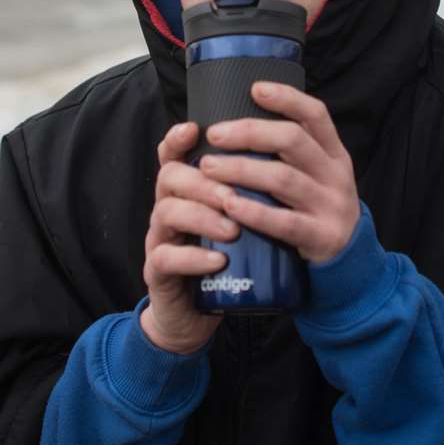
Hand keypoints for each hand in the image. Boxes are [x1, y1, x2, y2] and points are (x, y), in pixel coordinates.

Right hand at [141, 122, 235, 353]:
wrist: (194, 316)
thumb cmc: (220, 260)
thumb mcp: (234, 222)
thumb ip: (246, 195)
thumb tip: (285, 161)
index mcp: (186, 192)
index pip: (174, 155)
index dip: (178, 139)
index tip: (194, 128)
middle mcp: (168, 208)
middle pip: (171, 176)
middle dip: (205, 181)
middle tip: (234, 194)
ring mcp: (160, 240)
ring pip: (166, 212)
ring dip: (202, 217)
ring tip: (233, 230)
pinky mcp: (158, 273)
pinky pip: (166, 259)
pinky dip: (194, 258)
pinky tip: (219, 261)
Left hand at [199, 83, 358, 265]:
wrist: (347, 254)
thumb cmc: (316, 205)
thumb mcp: (316, 172)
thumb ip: (290, 151)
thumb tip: (239, 122)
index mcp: (333, 152)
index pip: (316, 115)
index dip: (287, 98)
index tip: (254, 89)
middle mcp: (335, 174)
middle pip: (293, 141)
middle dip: (250, 133)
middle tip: (214, 134)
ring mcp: (330, 205)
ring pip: (283, 179)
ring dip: (242, 169)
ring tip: (208, 167)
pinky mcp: (320, 235)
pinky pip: (284, 222)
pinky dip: (254, 212)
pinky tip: (229, 205)